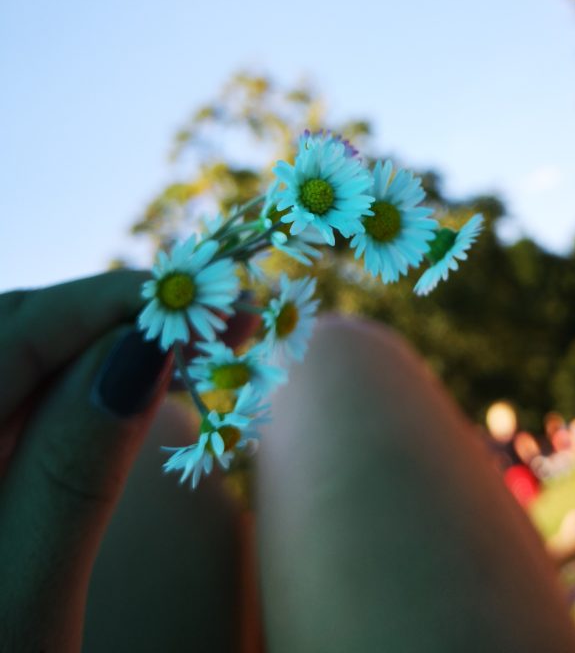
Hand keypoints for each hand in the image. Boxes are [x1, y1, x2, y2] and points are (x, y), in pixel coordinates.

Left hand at [0, 272, 171, 652]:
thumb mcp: (21, 608)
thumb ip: (72, 471)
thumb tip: (145, 348)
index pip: (11, 333)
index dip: (109, 302)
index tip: (205, 299)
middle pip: (11, 332)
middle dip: (113, 318)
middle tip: (221, 327)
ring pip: (19, 362)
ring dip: (103, 348)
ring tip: (192, 352)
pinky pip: (19, 405)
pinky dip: (79, 387)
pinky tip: (131, 392)